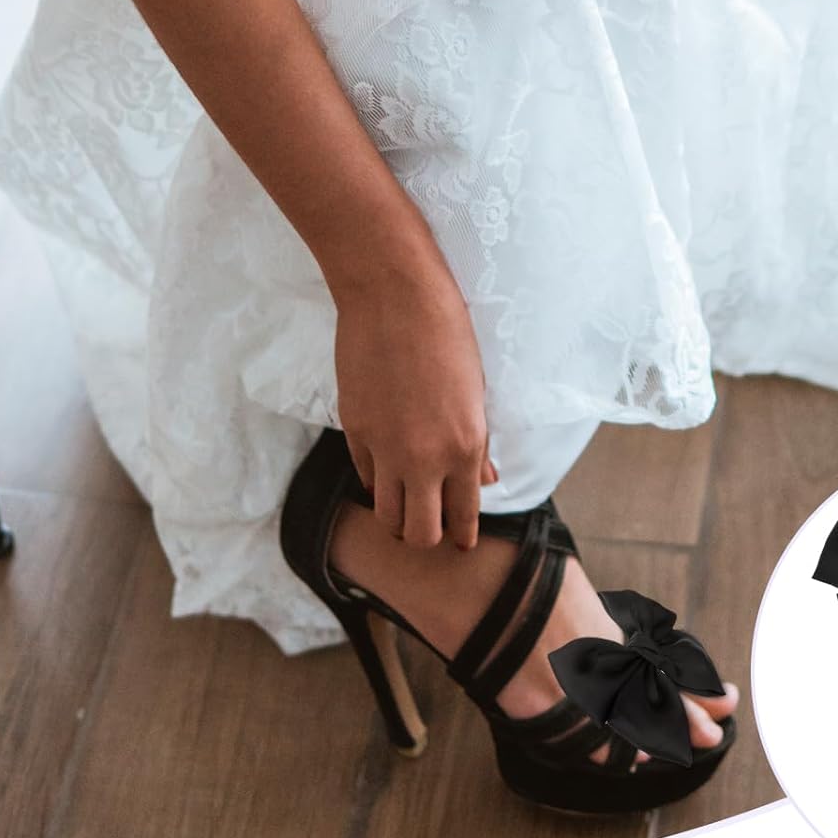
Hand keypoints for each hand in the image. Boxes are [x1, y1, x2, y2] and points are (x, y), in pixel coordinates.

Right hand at [332, 263, 496, 551]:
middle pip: (420, 533)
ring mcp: (385, 448)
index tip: (460, 542)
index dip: (462, 536)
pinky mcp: (354, 431)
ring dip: (397, 516)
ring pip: (386, 515)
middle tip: (430, 525)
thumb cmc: (447, 333)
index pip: (463, 516)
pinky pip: (364, 475)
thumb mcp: (476, 390)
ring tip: (405, 504)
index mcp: (465, 446)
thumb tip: (484, 480)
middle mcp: (425, 458)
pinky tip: (385, 465)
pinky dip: (375, 478)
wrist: (394, 296)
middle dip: (427, 536)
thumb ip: (476, 443)